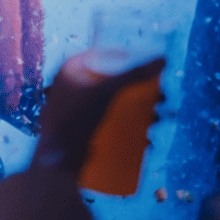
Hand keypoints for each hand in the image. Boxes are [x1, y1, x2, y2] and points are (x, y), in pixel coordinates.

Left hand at [33, 53, 165, 177]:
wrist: (55, 162)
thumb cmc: (75, 120)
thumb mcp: (106, 92)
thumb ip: (134, 75)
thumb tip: (164, 60)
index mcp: (68, 70)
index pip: (103, 57)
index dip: (128, 60)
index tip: (150, 70)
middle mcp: (68, 88)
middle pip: (111, 84)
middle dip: (139, 92)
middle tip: (159, 101)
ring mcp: (73, 112)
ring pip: (111, 107)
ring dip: (135, 112)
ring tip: (155, 121)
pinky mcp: (79, 134)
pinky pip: (106, 126)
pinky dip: (124, 128)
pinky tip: (142, 136)